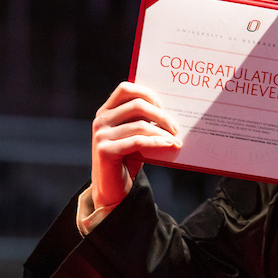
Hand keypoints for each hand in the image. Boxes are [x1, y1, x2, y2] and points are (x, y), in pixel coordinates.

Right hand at [90, 82, 181, 208]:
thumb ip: (142, 120)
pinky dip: (157, 141)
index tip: (163, 106)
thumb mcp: (133, 135)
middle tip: (176, 127)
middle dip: (161, 115)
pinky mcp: (105, 150)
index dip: (147, 93)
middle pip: (137, 105)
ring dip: (163, 132)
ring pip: (140, 125)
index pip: (125, 89)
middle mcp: (101, 120)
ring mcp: (101, 135)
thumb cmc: (128, 158)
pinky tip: (170, 144)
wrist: (112, 188)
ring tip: (176, 139)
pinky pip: (137, 141)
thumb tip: (170, 110)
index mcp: (106, 111)